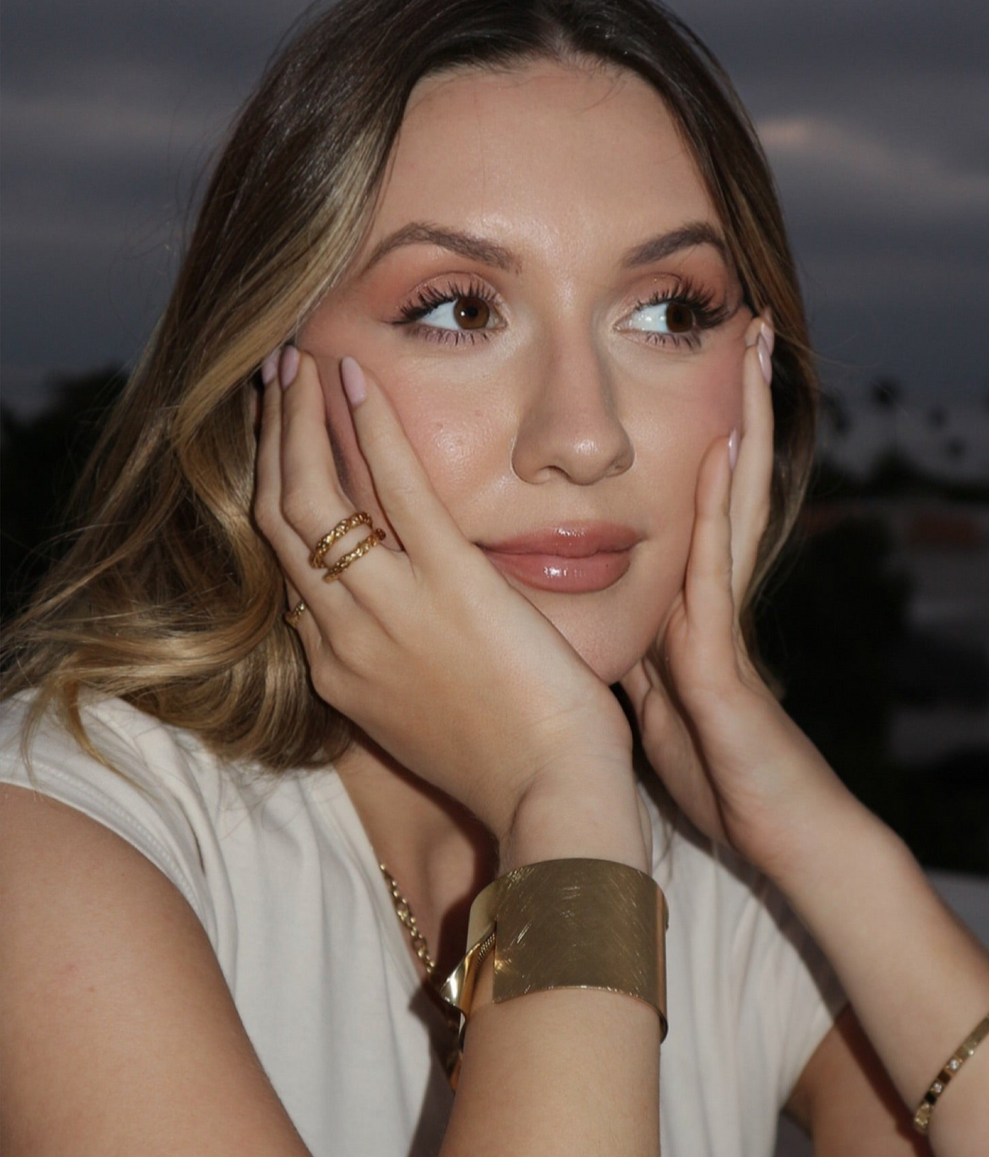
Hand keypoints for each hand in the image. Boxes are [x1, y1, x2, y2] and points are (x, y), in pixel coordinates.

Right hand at [253, 348, 636, 843]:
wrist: (551, 795)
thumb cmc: (508, 764)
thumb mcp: (425, 720)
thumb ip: (399, 666)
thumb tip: (406, 629)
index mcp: (337, 671)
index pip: (285, 569)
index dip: (275, 496)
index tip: (284, 448)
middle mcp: (343, 635)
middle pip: (277, 520)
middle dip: (270, 442)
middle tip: (276, 384)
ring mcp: (389, 608)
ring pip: (311, 493)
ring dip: (300, 417)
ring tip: (299, 360)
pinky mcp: (448, 583)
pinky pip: (392, 487)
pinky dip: (368, 425)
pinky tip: (357, 376)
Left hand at [620, 317, 847, 878]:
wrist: (776, 836)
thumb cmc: (716, 777)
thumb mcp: (656, 704)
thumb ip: (630, 655)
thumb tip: (582, 622)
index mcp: (684, 611)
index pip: (686, 507)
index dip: (695, 444)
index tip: (687, 378)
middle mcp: (706, 600)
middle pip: (720, 485)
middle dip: (734, 408)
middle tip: (744, 328)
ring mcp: (720, 623)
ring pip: (729, 506)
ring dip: (742, 427)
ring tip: (751, 352)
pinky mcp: (723, 659)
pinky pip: (716, 571)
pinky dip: (721, 510)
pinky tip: (725, 451)